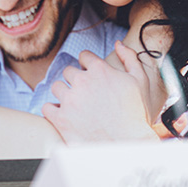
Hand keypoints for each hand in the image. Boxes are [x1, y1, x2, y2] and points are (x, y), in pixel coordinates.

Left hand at [43, 41, 158, 143]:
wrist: (127, 142)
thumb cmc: (136, 112)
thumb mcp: (139, 80)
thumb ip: (129, 58)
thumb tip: (118, 44)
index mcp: (100, 70)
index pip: (84, 56)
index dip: (88, 64)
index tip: (91, 74)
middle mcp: (82, 82)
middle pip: (69, 71)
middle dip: (76, 79)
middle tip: (86, 91)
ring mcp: (70, 100)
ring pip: (56, 87)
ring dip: (65, 93)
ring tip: (76, 103)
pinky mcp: (61, 118)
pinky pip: (48, 107)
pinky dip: (54, 110)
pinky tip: (65, 114)